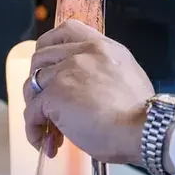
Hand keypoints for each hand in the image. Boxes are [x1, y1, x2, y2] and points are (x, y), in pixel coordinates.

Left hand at [23, 20, 153, 163]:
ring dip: (36, 109)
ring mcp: (65, 73)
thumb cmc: (141, 113)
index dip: (50, 45)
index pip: (67, 30)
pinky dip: (34, 130)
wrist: (142, 129)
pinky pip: (32, 112)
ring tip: (50, 131)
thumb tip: (90, 87)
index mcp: (102, 47)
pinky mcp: (54, 95)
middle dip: (37, 82)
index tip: (49, 64)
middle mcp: (82, 53)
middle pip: (40, 58)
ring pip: (32, 86)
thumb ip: (105, 71)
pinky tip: (49, 145)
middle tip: (47, 104)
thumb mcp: (128, 76)